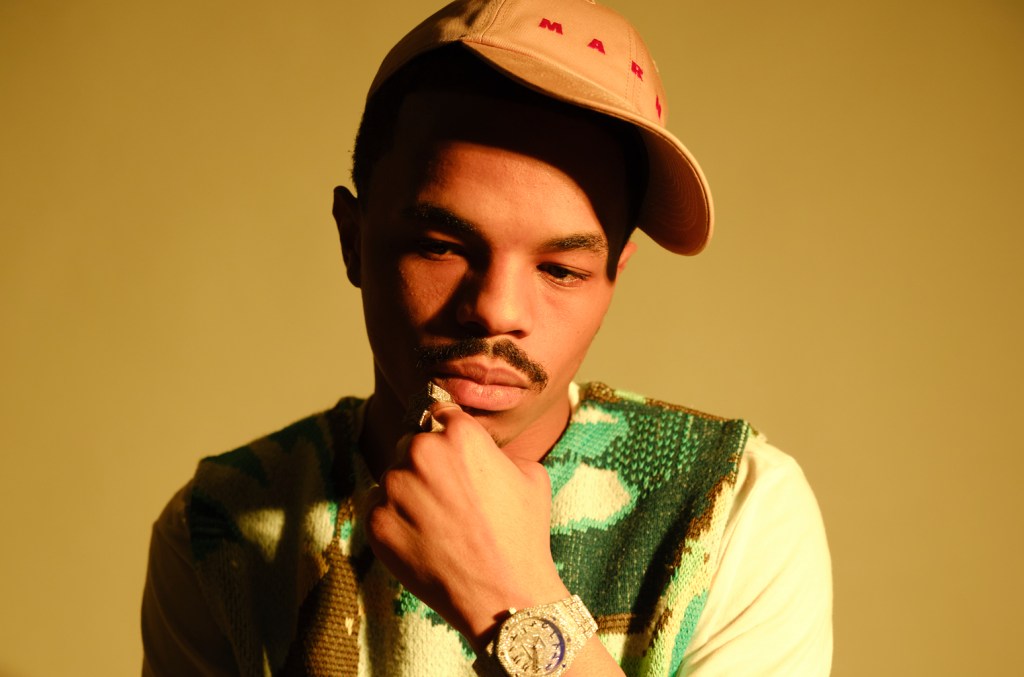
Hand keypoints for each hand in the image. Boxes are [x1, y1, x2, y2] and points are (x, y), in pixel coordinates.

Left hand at [362, 401, 568, 649]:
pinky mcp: (376, 521)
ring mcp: (395, 487)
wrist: (504, 595)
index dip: (446, 433)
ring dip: (408, 493)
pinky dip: (395, 521)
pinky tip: (423, 540)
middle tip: (448, 497)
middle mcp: (422, 452)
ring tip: (439, 524)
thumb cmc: (523, 535)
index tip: (450, 452)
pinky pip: (378, 508)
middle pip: (412, 444)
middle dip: (426, 464)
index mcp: (459, 434)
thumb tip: (480, 450)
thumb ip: (497, 451)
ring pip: (393, 477)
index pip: (438, 414)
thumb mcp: (530, 475)